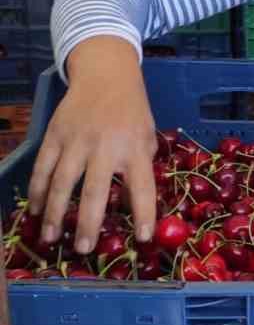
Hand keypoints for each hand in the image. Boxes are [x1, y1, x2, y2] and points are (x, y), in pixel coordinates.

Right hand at [27, 37, 157, 253]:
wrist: (106, 75)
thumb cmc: (132, 113)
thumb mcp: (147, 138)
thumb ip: (140, 168)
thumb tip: (136, 207)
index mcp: (135, 148)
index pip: (143, 187)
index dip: (144, 214)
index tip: (143, 238)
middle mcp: (106, 145)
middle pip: (95, 190)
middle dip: (88, 222)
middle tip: (82, 248)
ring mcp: (77, 140)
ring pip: (62, 181)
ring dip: (54, 213)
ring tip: (50, 239)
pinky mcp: (55, 134)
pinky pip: (42, 167)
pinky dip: (36, 190)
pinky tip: (35, 211)